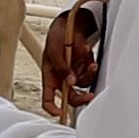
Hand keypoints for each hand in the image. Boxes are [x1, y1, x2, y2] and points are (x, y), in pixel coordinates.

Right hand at [39, 4, 103, 118]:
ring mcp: (74, 73)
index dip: (52, 108)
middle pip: (71, 97)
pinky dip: (90, 62)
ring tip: (90, 63)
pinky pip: (90, 71)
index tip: (60, 113)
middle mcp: (62, 78)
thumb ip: (62, 68)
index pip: (48, 99)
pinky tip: (86, 51)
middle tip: (89, 96)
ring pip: (84, 83)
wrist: (69, 24)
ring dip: (89, 74)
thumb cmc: (56, 37)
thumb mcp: (54, 52)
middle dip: (81, 97)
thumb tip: (71, 82)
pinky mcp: (84, 67)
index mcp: (50, 78)